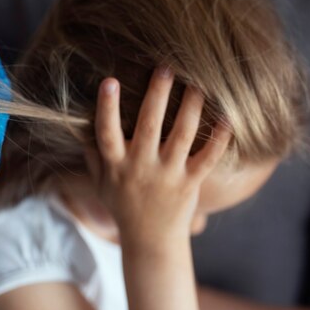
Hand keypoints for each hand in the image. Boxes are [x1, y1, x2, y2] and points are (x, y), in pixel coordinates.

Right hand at [91, 68, 230, 241]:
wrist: (150, 241)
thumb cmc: (123, 207)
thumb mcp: (100, 184)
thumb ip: (93, 155)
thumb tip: (82, 126)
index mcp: (116, 165)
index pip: (107, 132)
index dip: (107, 107)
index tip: (109, 81)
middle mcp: (140, 167)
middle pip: (148, 126)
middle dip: (157, 95)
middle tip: (166, 68)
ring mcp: (167, 175)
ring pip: (181, 136)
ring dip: (190, 108)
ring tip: (198, 83)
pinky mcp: (189, 184)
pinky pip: (207, 159)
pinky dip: (218, 140)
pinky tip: (227, 119)